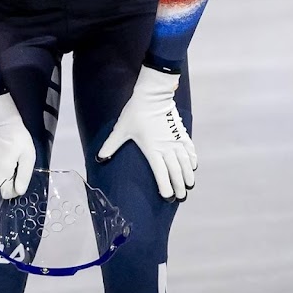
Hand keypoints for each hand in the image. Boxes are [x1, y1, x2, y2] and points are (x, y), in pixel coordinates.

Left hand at [97, 66, 196, 199]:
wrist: (153, 95)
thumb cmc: (136, 112)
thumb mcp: (121, 130)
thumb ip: (110, 145)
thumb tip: (99, 158)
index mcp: (152, 149)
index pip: (161, 173)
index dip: (165, 187)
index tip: (168, 197)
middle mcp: (166, 148)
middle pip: (176, 171)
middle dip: (179, 186)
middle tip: (181, 197)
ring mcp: (176, 140)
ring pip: (185, 162)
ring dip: (188, 175)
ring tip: (189, 186)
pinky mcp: (181, 133)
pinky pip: (189, 149)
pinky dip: (192, 159)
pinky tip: (193, 166)